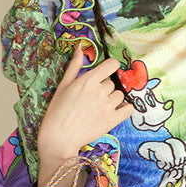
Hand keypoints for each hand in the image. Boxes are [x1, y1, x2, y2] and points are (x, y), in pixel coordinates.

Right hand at [37, 45, 133, 162]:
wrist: (58, 138)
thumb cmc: (57, 111)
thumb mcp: (63, 85)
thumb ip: (74, 66)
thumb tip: (80, 48)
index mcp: (88, 80)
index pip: (111, 65)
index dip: (110, 67)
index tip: (106, 71)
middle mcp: (100, 91)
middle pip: (112, 83)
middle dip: (104, 88)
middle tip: (91, 99)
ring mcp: (107, 106)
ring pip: (119, 96)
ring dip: (112, 99)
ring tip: (98, 108)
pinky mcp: (112, 120)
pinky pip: (128, 109)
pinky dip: (125, 109)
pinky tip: (116, 111)